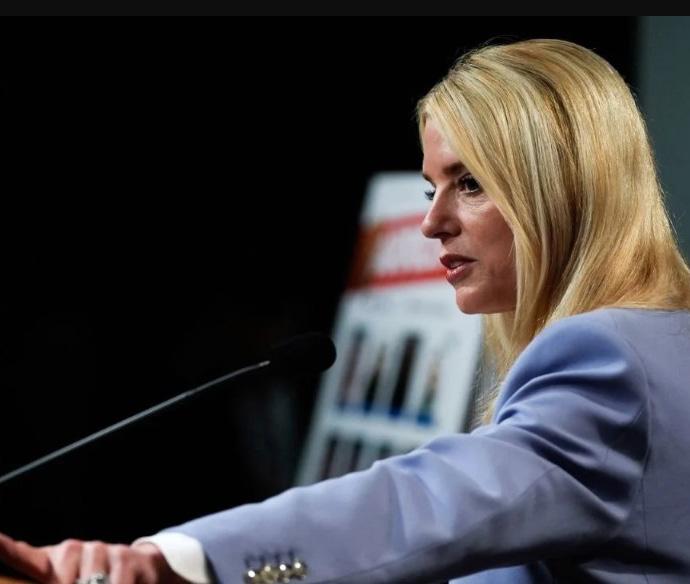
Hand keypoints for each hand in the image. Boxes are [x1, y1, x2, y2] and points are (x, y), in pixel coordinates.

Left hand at [0, 533, 187, 583]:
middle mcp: (74, 551)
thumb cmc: (97, 582)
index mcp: (54, 562)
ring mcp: (100, 551)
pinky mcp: (125, 558)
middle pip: (62, 581)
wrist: (142, 569)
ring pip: (90, 583)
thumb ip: (51, 579)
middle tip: (84, 583)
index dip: (5, 548)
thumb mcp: (68, 580)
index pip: (24, 557)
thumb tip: (53, 575)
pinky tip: (121, 583)